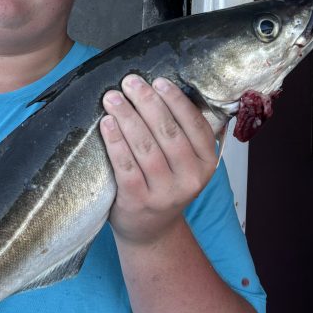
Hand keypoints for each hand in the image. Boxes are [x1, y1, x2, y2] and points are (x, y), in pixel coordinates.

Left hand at [100, 75, 216, 245]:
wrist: (151, 232)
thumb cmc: (164, 187)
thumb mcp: (186, 165)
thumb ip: (183, 135)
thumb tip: (163, 90)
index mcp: (207, 164)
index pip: (195, 125)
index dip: (176, 101)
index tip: (158, 81)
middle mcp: (189, 179)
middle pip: (168, 132)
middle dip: (147, 102)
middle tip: (130, 82)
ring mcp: (164, 192)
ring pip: (145, 147)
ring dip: (127, 117)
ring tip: (112, 97)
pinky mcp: (138, 201)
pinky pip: (126, 166)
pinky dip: (115, 142)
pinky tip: (106, 124)